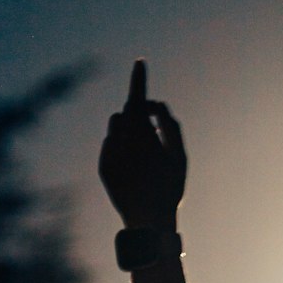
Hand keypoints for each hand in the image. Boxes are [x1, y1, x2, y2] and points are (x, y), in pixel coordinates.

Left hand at [99, 60, 186, 229]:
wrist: (147, 220)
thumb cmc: (169, 188)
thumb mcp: (179, 155)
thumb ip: (170, 125)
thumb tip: (156, 106)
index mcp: (141, 135)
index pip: (137, 98)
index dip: (139, 78)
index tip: (140, 62)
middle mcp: (121, 140)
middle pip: (127, 112)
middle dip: (139, 114)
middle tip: (155, 128)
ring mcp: (109, 153)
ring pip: (115, 128)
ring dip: (129, 130)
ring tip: (144, 151)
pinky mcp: (103, 166)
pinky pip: (110, 146)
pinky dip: (121, 148)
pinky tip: (134, 168)